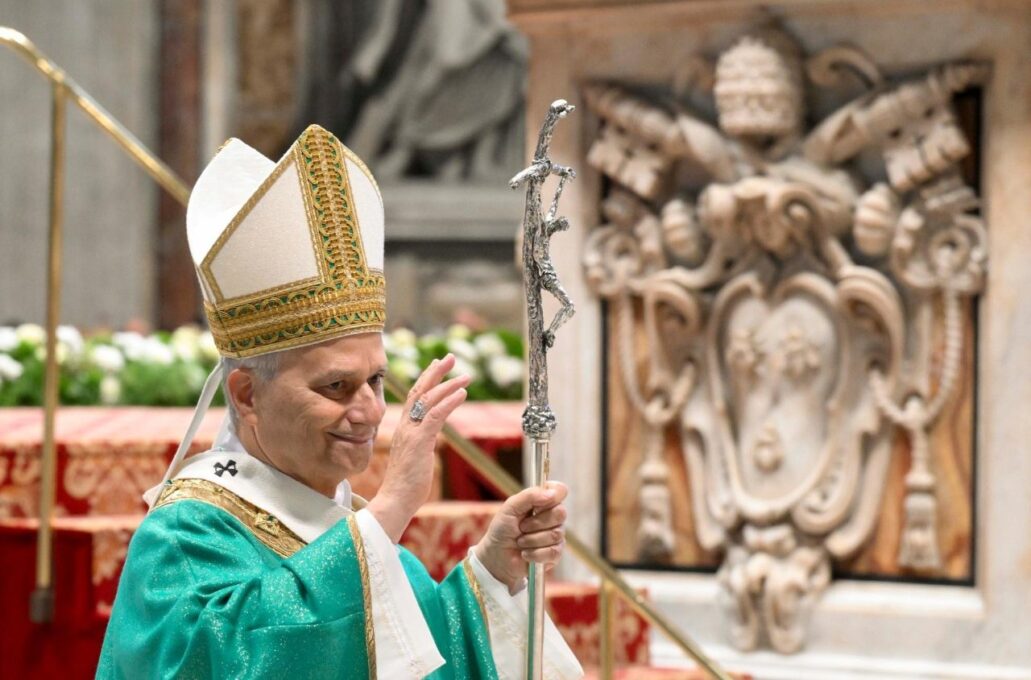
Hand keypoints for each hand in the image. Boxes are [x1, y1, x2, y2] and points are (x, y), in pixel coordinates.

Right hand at [368, 354, 469, 542]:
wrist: (395, 501)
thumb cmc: (406, 485)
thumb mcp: (415, 457)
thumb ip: (422, 443)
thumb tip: (432, 438)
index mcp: (404, 429)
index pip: (414, 397)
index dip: (426, 379)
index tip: (438, 366)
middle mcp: (405, 426)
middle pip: (419, 390)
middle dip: (435, 372)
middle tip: (450, 357)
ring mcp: (411, 433)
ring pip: (429, 400)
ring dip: (448, 385)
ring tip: (466, 376)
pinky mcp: (419, 442)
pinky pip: (435, 416)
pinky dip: (449, 402)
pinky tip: (463, 394)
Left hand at [473, 481, 567, 593]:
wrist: (497, 556)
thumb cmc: (502, 529)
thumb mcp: (510, 508)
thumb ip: (529, 496)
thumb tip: (551, 494)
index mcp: (543, 501)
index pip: (560, 490)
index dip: (554, 495)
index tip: (540, 503)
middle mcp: (553, 517)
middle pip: (560, 513)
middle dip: (537, 522)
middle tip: (521, 527)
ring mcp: (556, 536)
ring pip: (556, 534)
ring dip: (532, 540)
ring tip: (520, 542)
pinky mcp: (555, 554)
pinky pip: (553, 551)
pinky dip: (534, 554)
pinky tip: (525, 554)